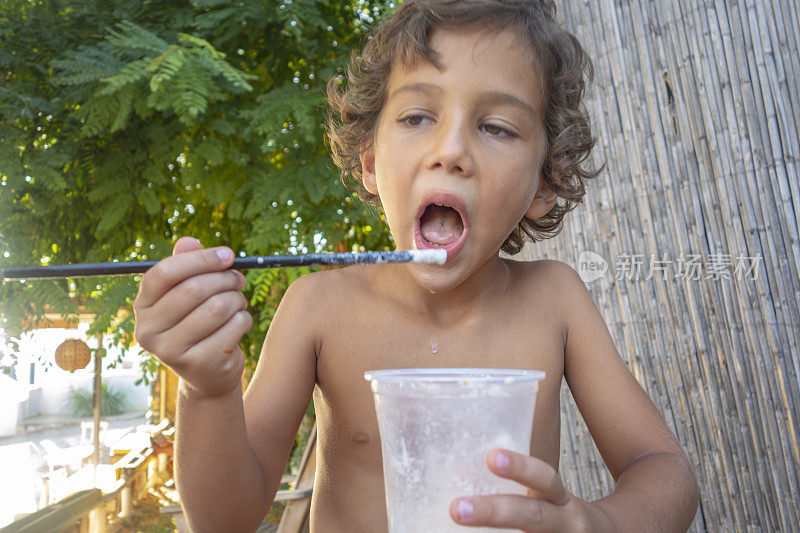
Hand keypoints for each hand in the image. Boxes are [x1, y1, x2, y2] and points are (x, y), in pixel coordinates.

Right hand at [133, 236, 252, 397]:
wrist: (207, 374)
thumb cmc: (198, 323)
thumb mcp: (188, 294)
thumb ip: (187, 265)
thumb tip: (189, 241)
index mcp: (142, 307)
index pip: (164, 272)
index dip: (201, 259)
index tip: (228, 254)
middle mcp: (148, 331)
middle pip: (194, 289)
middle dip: (225, 278)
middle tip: (239, 279)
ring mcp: (171, 352)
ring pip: (217, 307)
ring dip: (237, 299)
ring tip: (238, 302)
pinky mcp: (199, 364)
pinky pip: (234, 327)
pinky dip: (244, 319)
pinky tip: (239, 324)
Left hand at [449, 449, 613, 531]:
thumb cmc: (560, 514)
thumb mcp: (548, 495)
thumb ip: (518, 485)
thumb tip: (458, 473)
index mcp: (560, 499)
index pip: (543, 478)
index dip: (520, 468)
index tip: (491, 456)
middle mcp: (566, 523)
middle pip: (533, 516)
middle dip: (493, 512)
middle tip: (457, 508)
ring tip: (462, 524)